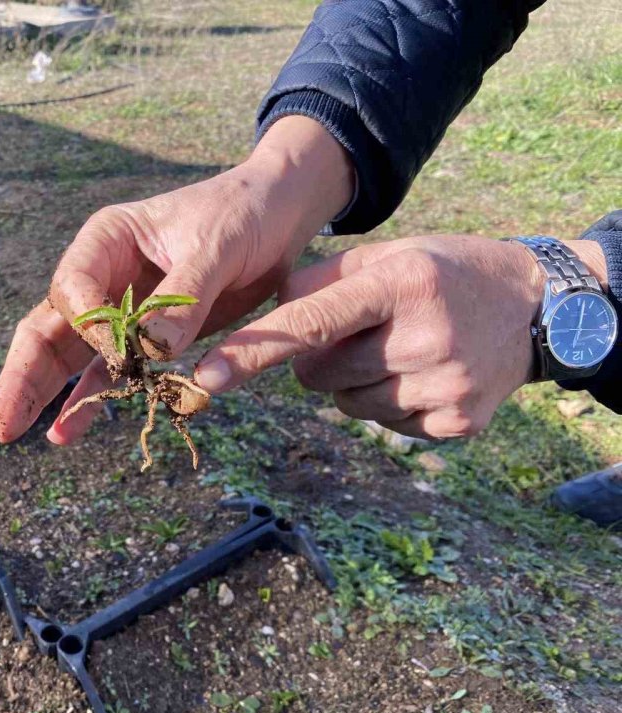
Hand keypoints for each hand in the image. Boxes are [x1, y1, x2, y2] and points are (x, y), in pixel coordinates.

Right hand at [0, 116, 352, 444]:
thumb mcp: (216, 247)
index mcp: (108, 240)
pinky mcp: (144, 334)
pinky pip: (108, 370)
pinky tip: (66, 432)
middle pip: (49, 326)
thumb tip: (152, 352)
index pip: (73, 289)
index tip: (123, 356)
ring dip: (45, 394)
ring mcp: (119, 307)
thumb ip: (183, 298)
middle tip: (1, 424)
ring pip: (69, 354)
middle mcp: (102, 274)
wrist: (277, 216)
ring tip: (12, 433)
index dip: (87, 328)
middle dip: (24, 375)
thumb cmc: (242, 213)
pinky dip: (88, 399)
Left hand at [195, 236, 606, 438]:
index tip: (206, 378)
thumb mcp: (390, 253)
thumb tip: (268, 320)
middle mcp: (425, 337)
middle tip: (359, 331)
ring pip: (347, 404)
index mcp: (401, 283)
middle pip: (317, 373)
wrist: (538, 309)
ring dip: (353, 382)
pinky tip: (421, 374)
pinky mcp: (458, 423)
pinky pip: (385, 426)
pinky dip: (388, 403)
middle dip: (319, 357)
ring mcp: (446, 386)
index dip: (253, 350)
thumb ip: (324, 281)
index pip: (310, 321)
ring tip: (397, 350)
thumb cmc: (445, 273)